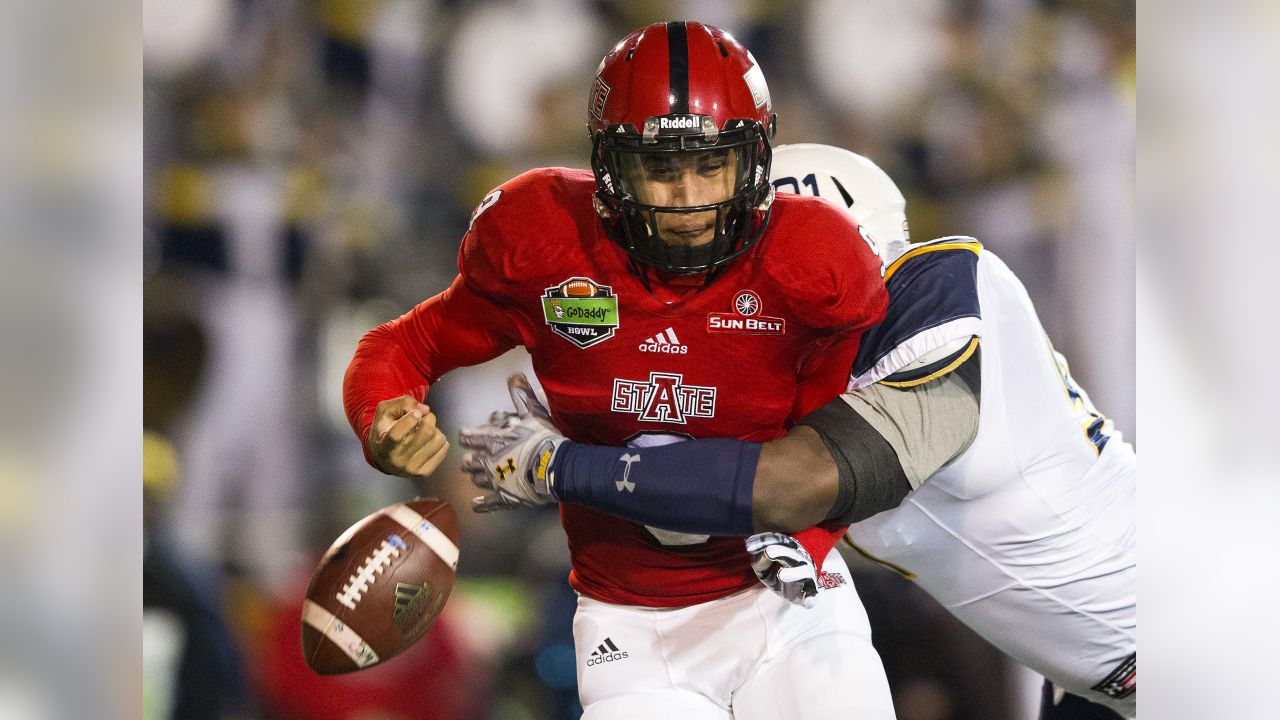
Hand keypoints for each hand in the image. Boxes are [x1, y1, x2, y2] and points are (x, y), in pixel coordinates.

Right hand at [367, 396, 448, 479]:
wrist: (383, 457)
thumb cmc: (385, 429)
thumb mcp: (386, 411)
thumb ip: (404, 404)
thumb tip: (425, 410)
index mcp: (383, 446)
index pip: (396, 435)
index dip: (409, 421)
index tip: (416, 413)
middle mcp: (397, 461)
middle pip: (426, 432)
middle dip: (428, 418)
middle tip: (423, 417)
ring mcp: (412, 469)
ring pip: (438, 439)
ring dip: (435, 429)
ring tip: (424, 429)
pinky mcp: (424, 473)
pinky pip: (444, 448)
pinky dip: (439, 439)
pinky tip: (428, 440)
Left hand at [459, 373, 565, 512]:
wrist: (556, 467)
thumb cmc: (543, 439)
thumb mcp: (534, 412)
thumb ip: (522, 395)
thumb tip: (514, 374)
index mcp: (493, 440)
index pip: (470, 437)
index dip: (466, 436)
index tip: (464, 435)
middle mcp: (489, 461)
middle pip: (469, 462)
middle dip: (469, 460)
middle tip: (470, 460)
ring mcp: (496, 482)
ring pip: (477, 480)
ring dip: (476, 478)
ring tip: (477, 477)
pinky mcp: (506, 498)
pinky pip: (489, 503)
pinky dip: (482, 503)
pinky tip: (476, 504)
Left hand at [746, 532, 818, 608]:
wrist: (797, 583)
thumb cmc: (776, 571)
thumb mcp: (763, 566)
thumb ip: (760, 561)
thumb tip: (763, 556)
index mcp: (788, 549)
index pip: (778, 541)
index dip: (765, 541)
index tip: (749, 545)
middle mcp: (799, 559)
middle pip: (792, 554)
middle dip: (781, 552)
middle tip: (769, 552)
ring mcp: (805, 575)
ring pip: (804, 572)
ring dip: (794, 573)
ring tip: (782, 575)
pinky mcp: (809, 591)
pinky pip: (812, 594)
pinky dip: (811, 598)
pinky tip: (807, 602)